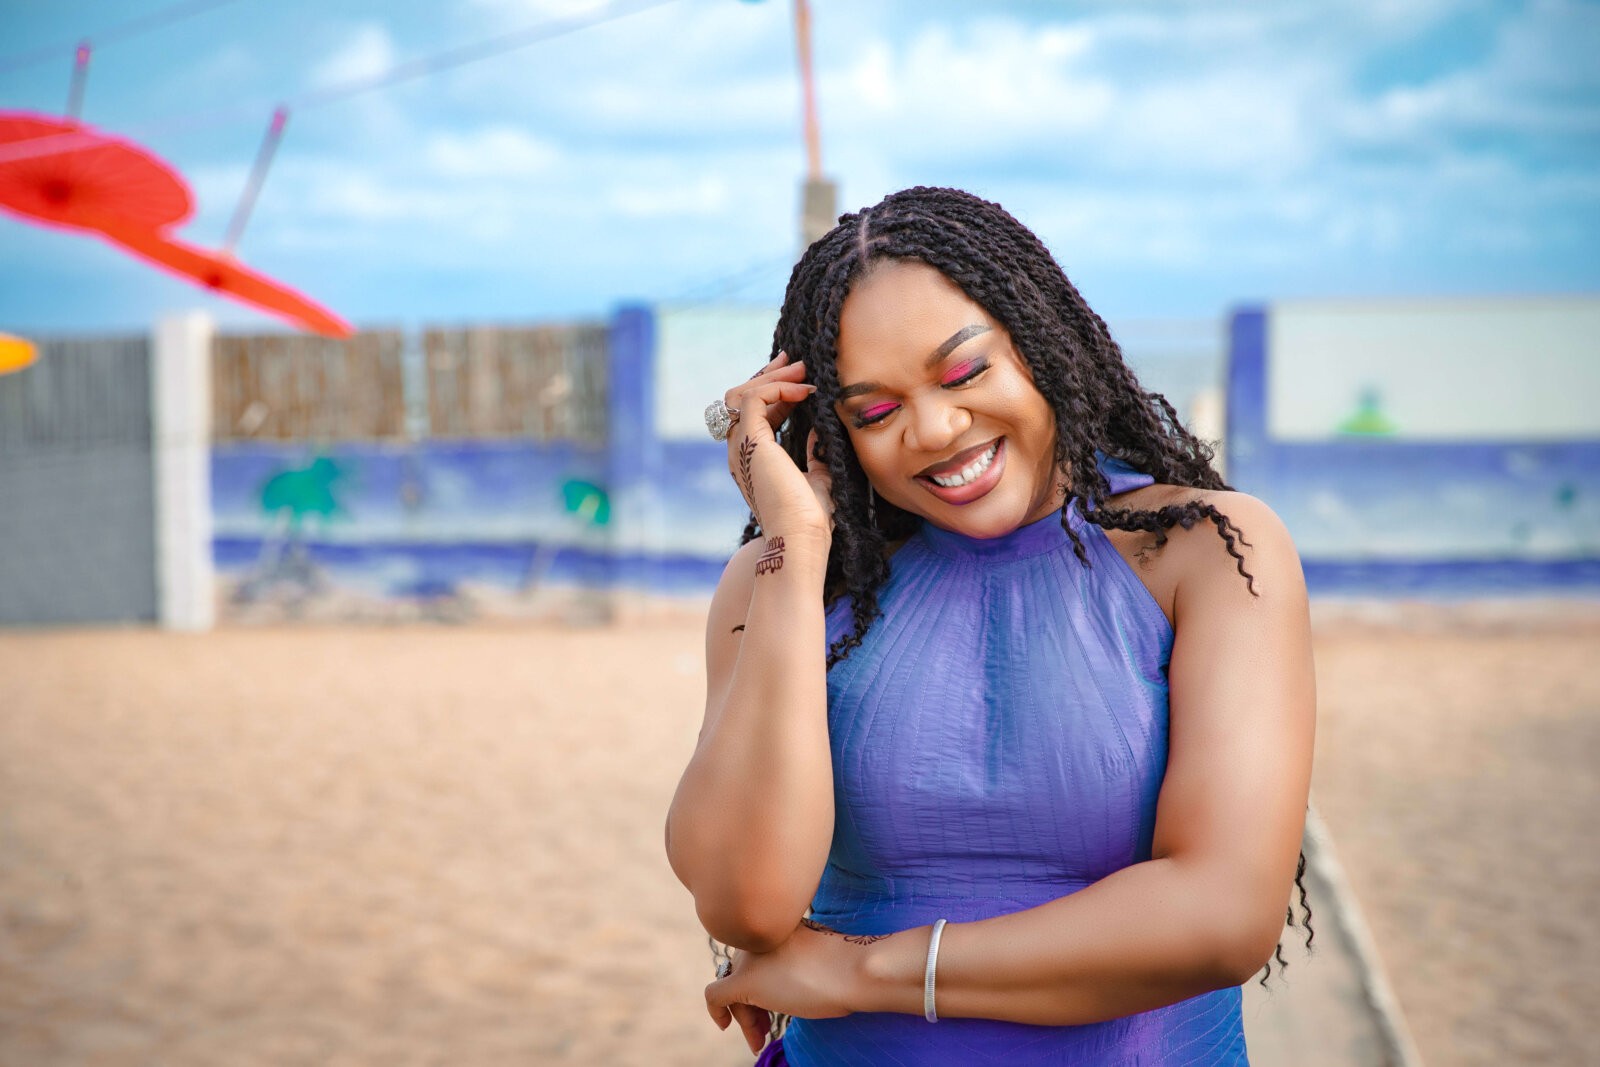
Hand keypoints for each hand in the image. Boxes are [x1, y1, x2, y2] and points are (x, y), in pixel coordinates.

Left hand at [704, 921, 863, 1053]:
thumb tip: (785, 983)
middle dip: (750, 1005)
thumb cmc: (844, 968)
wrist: (853, 970)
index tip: (772, 1007)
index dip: (760, 985)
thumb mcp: (814, 958)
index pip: (755, 958)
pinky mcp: (744, 980)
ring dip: (744, 1016)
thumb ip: (794, 962)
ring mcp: (750, 958)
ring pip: (731, 987)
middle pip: (741, 973)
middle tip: (765, 1030)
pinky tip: (724, 1026)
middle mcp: (759, 938)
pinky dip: (716, 1012)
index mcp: (775, 927)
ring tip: (759, 1039)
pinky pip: (715, 995)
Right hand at [725, 352, 833, 540]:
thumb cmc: (810, 519)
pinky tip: (805, 391)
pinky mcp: (750, 442)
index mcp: (751, 459)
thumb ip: (814, 454)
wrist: (801, 538)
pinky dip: (779, 387)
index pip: (753, 413)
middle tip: (797, 362)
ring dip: (772, 377)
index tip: (800, 377)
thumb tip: (819, 432)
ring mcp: (740, 446)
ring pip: (741, 393)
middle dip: (769, 375)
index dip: (775, 390)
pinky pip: (754, 398)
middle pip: (740, 398)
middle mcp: (739, 451)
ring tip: (802, 371)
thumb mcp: (817, 477)